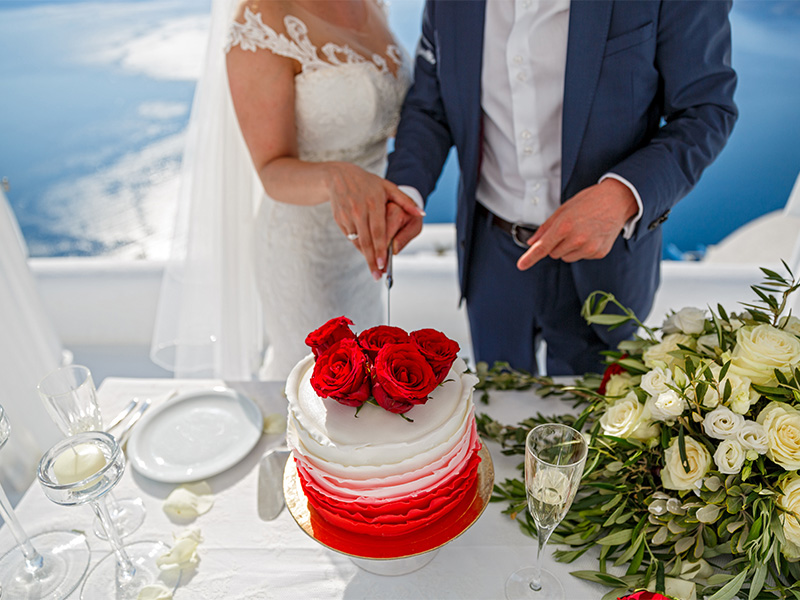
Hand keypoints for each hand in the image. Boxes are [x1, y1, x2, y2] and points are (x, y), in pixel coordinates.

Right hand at [327, 162, 423, 276]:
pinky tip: (366, 254)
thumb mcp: (388, 187)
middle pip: (366, 241)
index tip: (383, 264)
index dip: (380, 249)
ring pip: (358, 241)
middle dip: (372, 260)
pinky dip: (359, 247)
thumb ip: (406, 202)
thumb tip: (422, 214)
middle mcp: (359, 211)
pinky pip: (350, 238)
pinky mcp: (340, 220)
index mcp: (373, 203)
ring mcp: (347, 216)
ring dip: (366, 256)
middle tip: (377, 275)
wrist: (338, 177)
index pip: (378, 231)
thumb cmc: (367, 183)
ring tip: (374, 270)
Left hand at [516, 178, 637, 270]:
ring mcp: (589, 248)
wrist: (618, 200)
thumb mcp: (563, 209)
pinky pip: (581, 257)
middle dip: (555, 244)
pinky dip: (582, 249)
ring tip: (581, 231)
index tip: (521, 265)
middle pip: (554, 253)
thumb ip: (546, 228)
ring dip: (568, 248)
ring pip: (567, 257)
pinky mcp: (599, 253)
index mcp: (565, 226)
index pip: (543, 247)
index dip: (530, 258)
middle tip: (568, 229)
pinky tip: (591, 235)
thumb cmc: (590, 201)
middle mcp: (577, 239)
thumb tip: (532, 242)